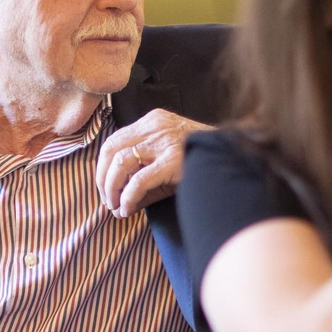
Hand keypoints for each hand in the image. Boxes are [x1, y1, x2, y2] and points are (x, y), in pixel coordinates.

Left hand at [95, 109, 211, 217]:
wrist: (229, 160)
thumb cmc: (198, 163)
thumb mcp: (166, 164)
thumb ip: (141, 180)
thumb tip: (118, 206)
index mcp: (153, 122)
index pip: (114, 140)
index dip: (103, 166)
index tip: (105, 187)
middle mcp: (155, 127)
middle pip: (111, 149)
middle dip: (103, 177)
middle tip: (107, 200)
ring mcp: (164, 142)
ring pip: (120, 162)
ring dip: (111, 188)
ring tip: (115, 206)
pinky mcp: (171, 161)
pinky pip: (138, 181)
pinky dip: (128, 197)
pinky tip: (128, 209)